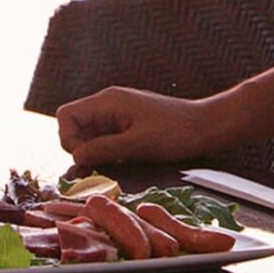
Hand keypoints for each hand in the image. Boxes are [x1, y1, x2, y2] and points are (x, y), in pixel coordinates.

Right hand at [56, 87, 215, 167]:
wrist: (206, 127)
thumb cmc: (176, 132)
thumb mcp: (137, 144)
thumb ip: (103, 149)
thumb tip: (76, 158)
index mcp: (107, 101)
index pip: (67, 115)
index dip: (69, 139)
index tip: (85, 159)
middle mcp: (108, 105)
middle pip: (75, 127)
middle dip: (80, 149)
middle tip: (95, 170)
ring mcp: (117, 116)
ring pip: (89, 136)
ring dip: (93, 155)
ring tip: (107, 171)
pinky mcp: (127, 127)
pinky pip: (104, 140)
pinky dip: (105, 155)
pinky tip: (117, 166)